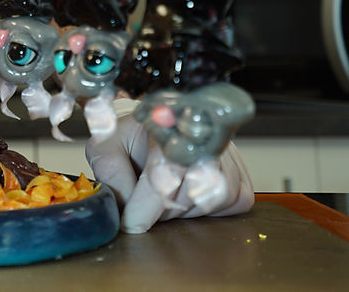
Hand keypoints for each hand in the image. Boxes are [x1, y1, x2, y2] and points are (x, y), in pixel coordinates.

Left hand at [85, 99, 253, 233]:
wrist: (159, 131)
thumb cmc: (132, 139)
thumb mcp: (107, 147)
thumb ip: (111, 172)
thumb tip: (124, 204)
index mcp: (165, 124)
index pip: (162, 171)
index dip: (145, 205)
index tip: (131, 224)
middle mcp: (204, 135)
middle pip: (188, 191)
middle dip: (161, 207)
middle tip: (145, 201)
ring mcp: (226, 153)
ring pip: (213, 198)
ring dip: (185, 208)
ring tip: (168, 193)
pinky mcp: (241, 174)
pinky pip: (235, 202)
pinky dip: (211, 208)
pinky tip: (191, 194)